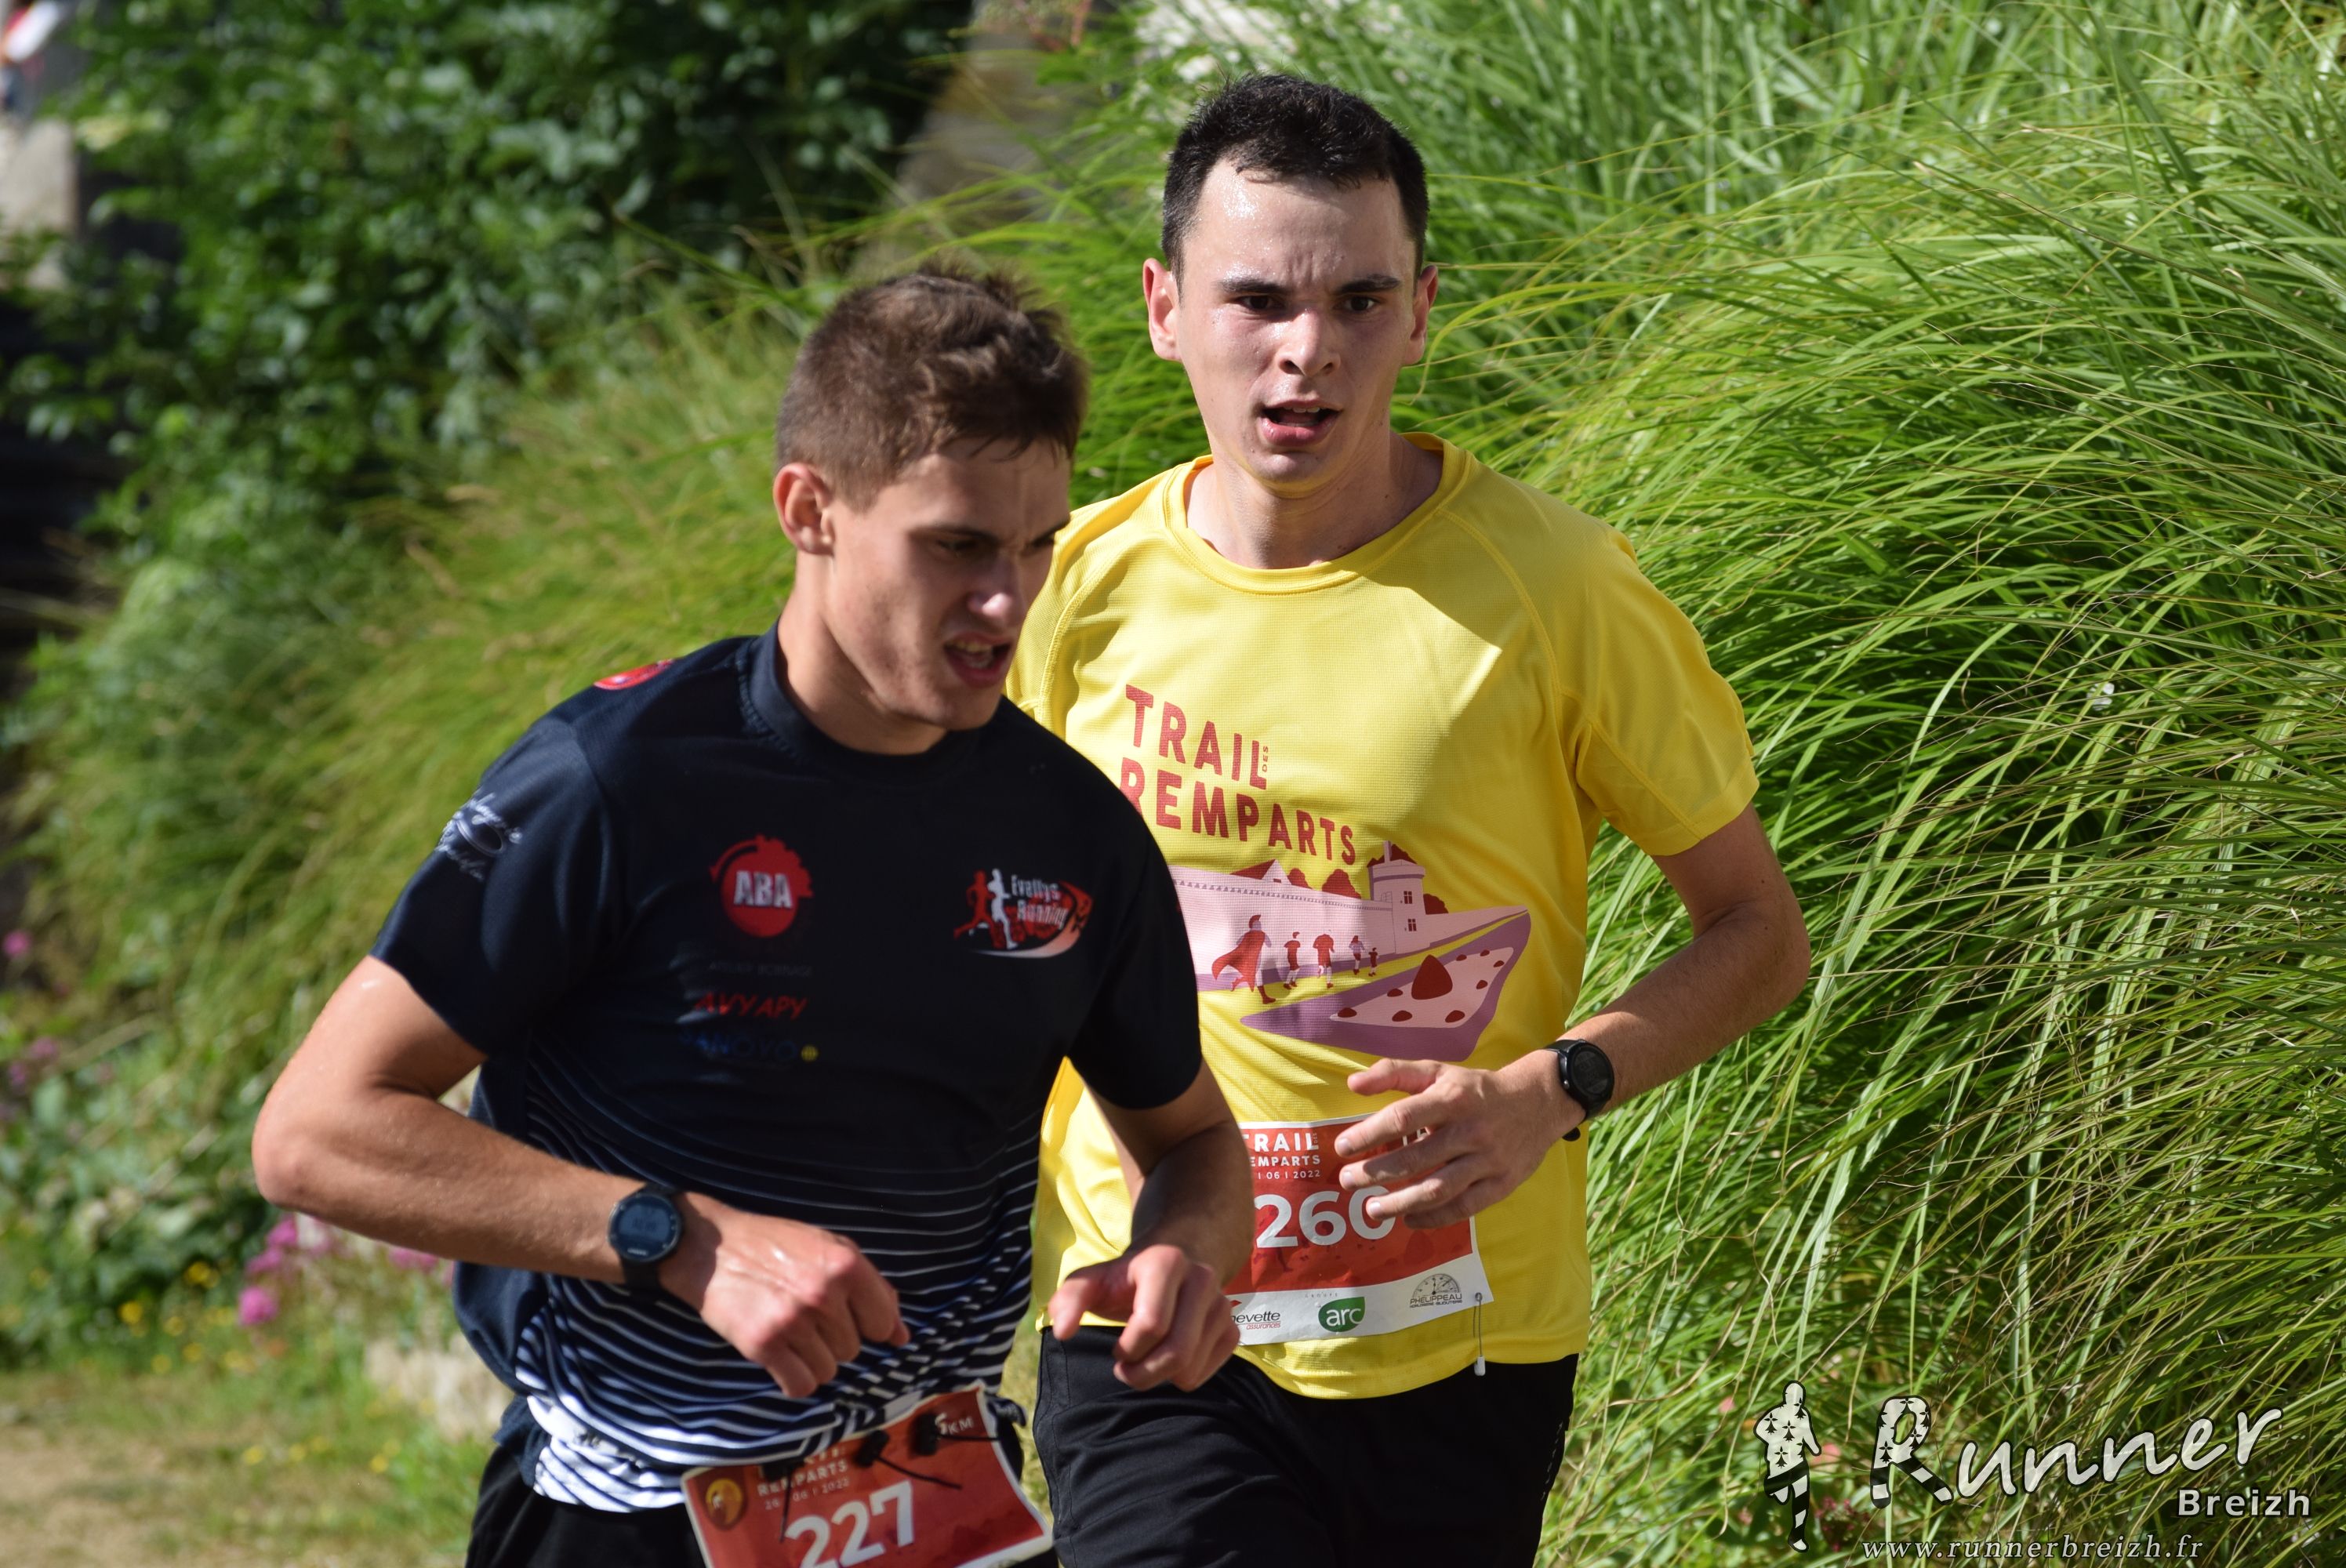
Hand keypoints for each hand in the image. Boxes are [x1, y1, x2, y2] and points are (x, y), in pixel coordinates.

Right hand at [659, 1195, 908, 1398]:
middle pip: (853, 1349)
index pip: (882, 1322)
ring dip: (812, 1360)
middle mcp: (824, 1294)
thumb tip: (902, 1336)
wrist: (711, 1247)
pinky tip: (780, 1355)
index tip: (845, 1316)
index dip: (867, 1324)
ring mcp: (794, 1321)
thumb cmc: (774, 1245)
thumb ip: (872, 1288)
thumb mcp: (829, 1247)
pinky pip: (800, 1386)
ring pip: (828, 1370)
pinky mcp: (764, 1345)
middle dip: (833, 1339)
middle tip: (805, 1316)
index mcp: (846, 1265)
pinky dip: (793, 1379)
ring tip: (790, 1332)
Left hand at [1046, 1242, 1238, 1390]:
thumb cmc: (1125, 1278)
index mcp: (1166, 1262)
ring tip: (1146, 1359)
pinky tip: (1169, 1355)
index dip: (1127, 1349)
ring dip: (1160, 1376)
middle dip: (1143, 1373)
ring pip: (1190, 1368)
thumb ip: (1069, 1300)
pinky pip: (1205, 1373)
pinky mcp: (1232, 1328)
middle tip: (1126, 1369)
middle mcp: (1201, 1279)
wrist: (1174, 1260)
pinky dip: (1182, 1376)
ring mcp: (1222, 1304)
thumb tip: (1063, 1331)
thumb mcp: (1092, 1281)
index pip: (1152, 1324)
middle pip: (1176, 1352)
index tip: (1115, 1349)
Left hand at [1330, 1054, 1577, 1228]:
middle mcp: (1470, 1130)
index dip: (1370, 1134)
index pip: (1403, 1117)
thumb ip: (1395, 1073)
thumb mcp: (1439, 1071)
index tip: (1342, 1147)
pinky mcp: (1502, 1184)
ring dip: (1401, 1203)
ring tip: (1372, 1210)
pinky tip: (1409, 1219)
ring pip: (1438, 1189)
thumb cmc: (1477, 1089)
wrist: (1539, 1102)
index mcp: (1452, 1098)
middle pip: (1416, 1158)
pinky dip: (1434, 1218)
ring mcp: (1488, 1160)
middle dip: (1376, 1173)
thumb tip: (1353, 1085)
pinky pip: (1463, 1208)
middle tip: (1347, 1181)